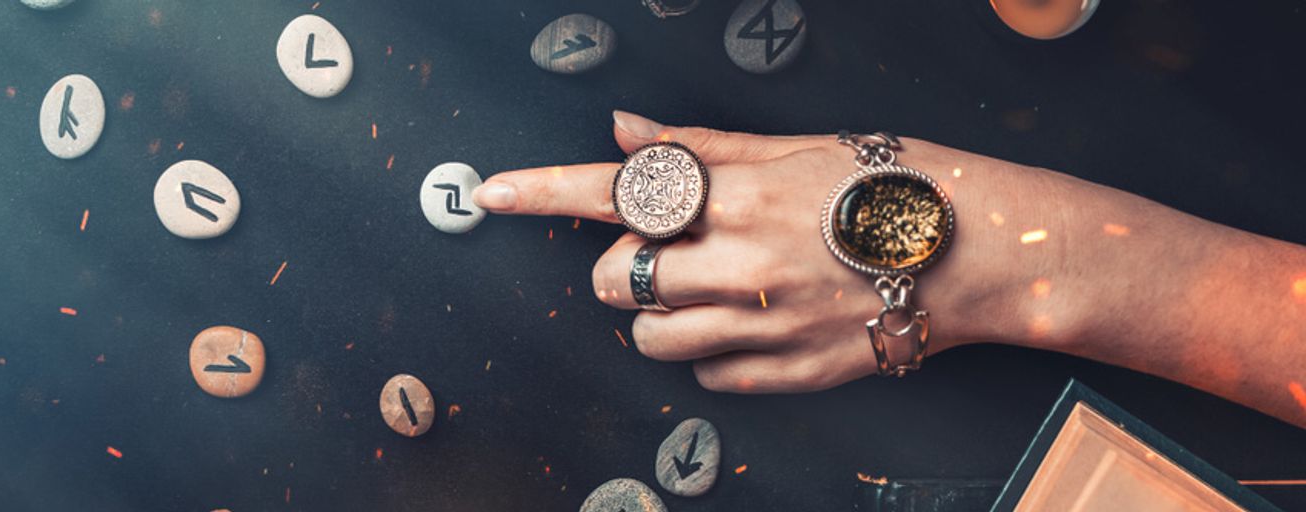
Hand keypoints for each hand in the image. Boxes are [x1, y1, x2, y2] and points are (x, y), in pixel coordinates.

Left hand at [473, 111, 1091, 392]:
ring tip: (705, 289)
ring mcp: (762, 325)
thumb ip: (701, 147)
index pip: (613, 192)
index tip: (492, 193)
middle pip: (616, 279)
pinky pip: (709, 375)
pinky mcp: (788, 372)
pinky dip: (711, 350)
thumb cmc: (896, 183)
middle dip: (623, 264)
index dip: (542, 192)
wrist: (981, 251)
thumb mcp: (797, 144)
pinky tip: (751, 320)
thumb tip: (625, 134)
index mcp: (735, 195)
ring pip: (650, 339)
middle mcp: (738, 263)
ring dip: (657, 314)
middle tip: (666, 250)